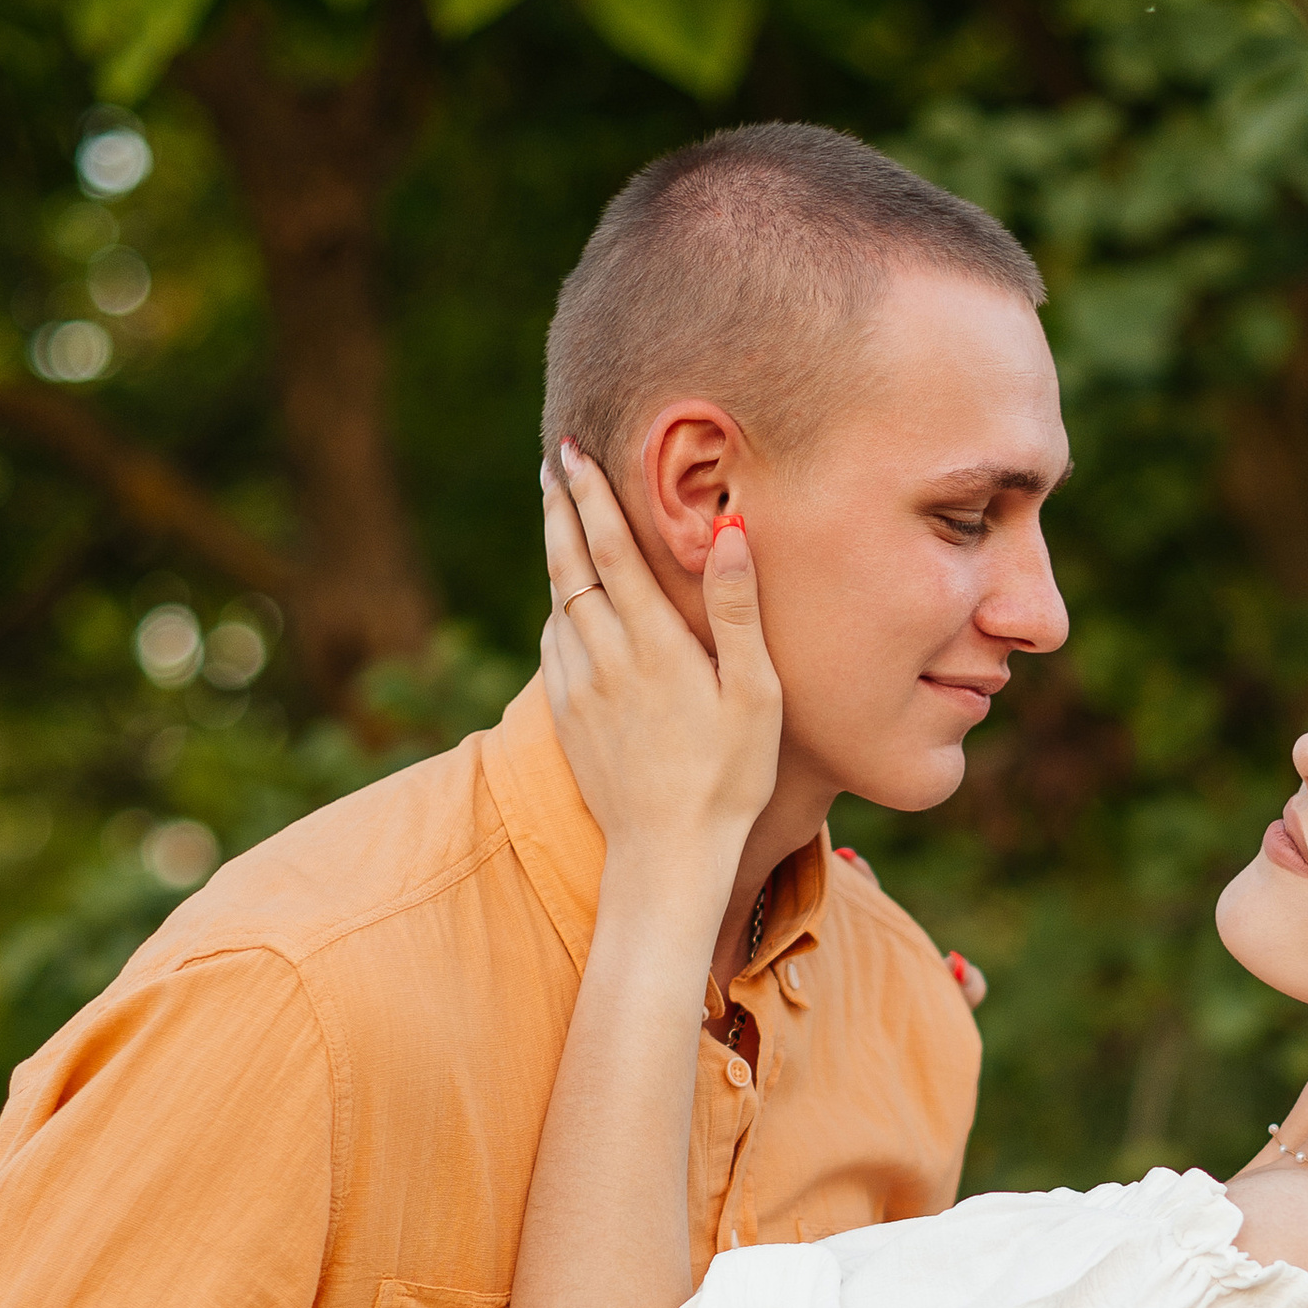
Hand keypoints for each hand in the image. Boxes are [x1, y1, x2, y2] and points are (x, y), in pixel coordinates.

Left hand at [542, 443, 780, 884]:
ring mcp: (578, 689)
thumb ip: (737, 610)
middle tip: (554, 463)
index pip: (613, 551)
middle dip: (561, 509)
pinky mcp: (566, 718)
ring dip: (557, 554)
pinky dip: (556, 608)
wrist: (665, 854)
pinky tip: (563, 601)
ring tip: (558, 516)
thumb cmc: (728, 777)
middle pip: (571, 566)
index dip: (591, 497)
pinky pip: (552, 646)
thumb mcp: (755, 694)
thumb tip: (730, 532)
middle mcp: (606, 659)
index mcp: (654, 645)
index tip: (574, 453)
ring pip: (558, 603)